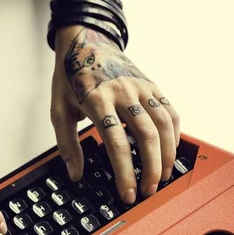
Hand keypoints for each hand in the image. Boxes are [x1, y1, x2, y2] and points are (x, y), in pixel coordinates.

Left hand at [50, 26, 179, 203]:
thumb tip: (75, 174)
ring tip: (162, 176)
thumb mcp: (59, 111)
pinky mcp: (151, 84)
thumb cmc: (70, 77)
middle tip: (148, 191)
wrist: (84, 41)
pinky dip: (174, 133)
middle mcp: (123, 93)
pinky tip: (170, 150)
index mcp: (98, 101)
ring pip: (164, 125)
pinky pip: (169, 111)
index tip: (127, 193)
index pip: (116, 144)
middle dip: (151, 169)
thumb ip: (67, 145)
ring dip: (167, 155)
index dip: (124, 173)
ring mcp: (141, 87)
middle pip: (146, 137)